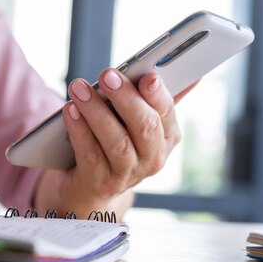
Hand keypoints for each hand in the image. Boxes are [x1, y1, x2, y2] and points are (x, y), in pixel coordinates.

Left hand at [35, 70, 196, 219]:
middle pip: (143, 127)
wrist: (90, 187)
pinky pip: (90, 154)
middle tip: (107, 75)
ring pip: (116, 141)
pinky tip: (70, 110)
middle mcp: (152, 158)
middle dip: (125, 98)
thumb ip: (155, 99)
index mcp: (167, 137)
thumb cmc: (116, 142)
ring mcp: (126, 174)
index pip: (167, 112)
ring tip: (79, 88)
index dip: (158, 95)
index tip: (148, 76)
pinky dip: (79, 130)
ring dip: (96, 111)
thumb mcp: (137, 122)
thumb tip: (192, 75)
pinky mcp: (100, 183)